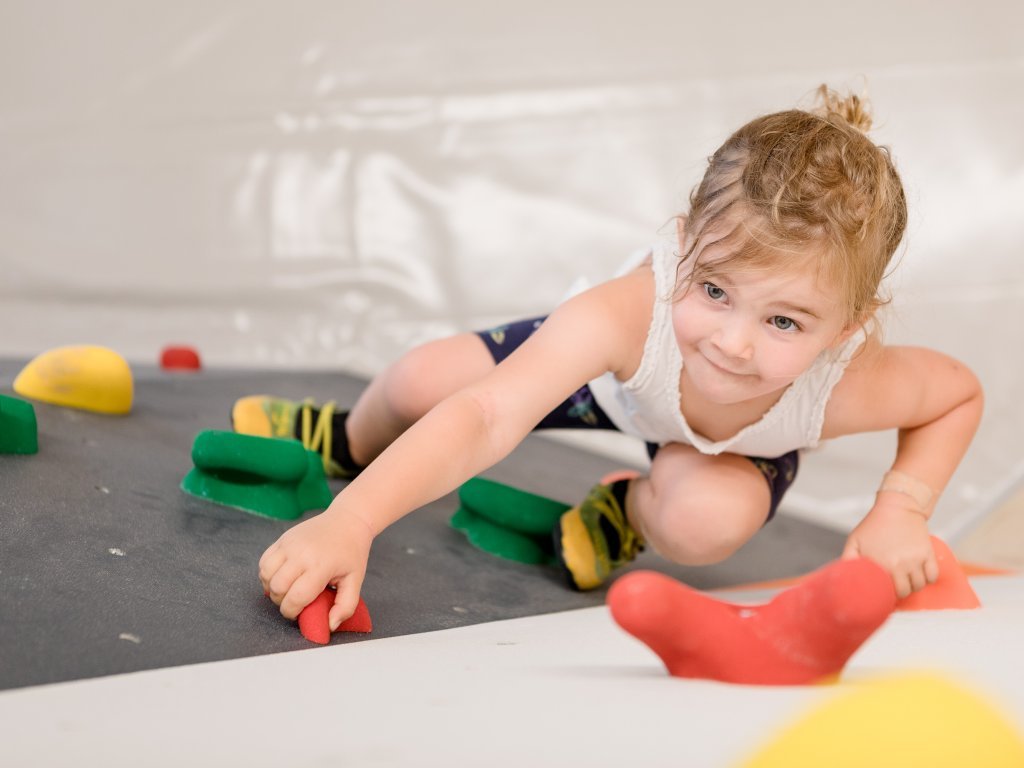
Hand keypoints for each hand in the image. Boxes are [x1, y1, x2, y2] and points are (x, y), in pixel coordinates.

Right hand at [259, 509, 373, 629]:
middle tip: (295, 601)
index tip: (299, 612)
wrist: (347, 521)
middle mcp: (301, 554)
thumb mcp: (355, 581)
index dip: (293, 612)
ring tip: (287, 589)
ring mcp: (289, 544)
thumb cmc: (352, 553)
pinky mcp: (282, 539)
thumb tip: (329, 626)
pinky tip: (282, 576)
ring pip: (266, 575)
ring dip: (272, 588)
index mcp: (320, 566)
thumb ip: (345, 607)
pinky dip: (267, 574)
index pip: (295, 598)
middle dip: (282, 602)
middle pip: (277, 588)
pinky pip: (264, 562)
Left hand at [841, 495, 938, 598]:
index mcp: (880, 563)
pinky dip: (928, 579)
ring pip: (919, 585)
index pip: (886, 592)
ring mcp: (915, 559)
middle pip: (904, 592)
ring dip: (913, 585)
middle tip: (895, 585)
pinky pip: (933, 576)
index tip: (883, 592)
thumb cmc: (874, 525)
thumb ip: (848, 560)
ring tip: (906, 578)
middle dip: (900, 591)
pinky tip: (920, 574)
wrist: (897, 507)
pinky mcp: (928, 553)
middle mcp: (899, 564)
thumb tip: (845, 577)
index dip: (885, 595)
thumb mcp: (854, 541)